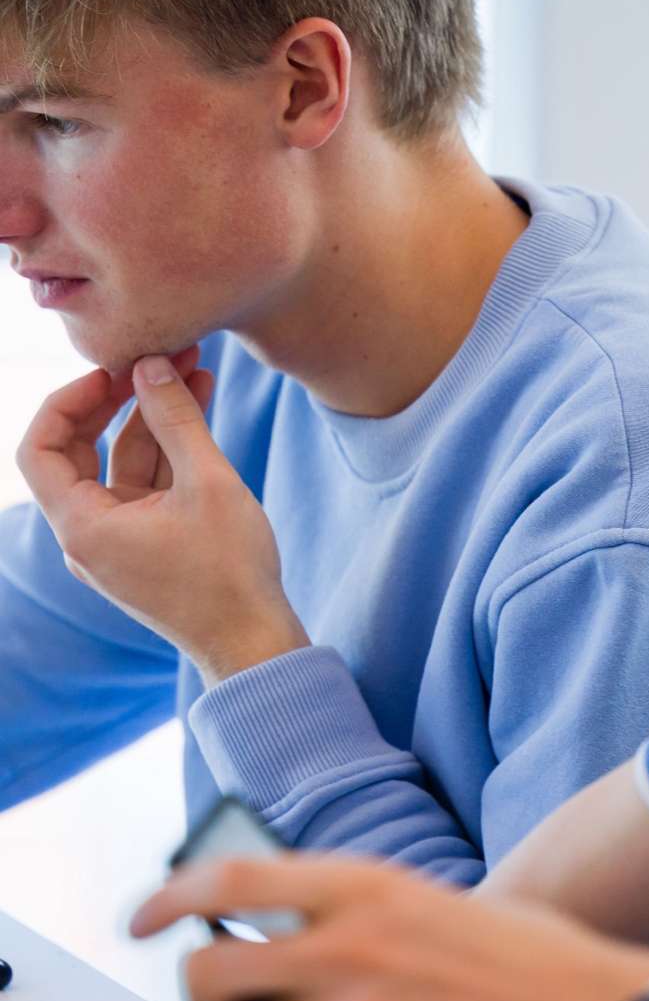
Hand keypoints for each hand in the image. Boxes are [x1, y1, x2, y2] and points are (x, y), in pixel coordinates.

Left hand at [17, 348, 308, 681]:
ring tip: (194, 370)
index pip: (41, 447)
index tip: (115, 371)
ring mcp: (117, 542)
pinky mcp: (146, 545)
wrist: (255, 641)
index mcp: (82, 527)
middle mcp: (88, 535)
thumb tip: (150, 366)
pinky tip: (198, 409)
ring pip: (121, 464)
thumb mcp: (207, 482)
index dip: (70, 399)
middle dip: (118, 400)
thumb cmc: (229, 571)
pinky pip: (145, 487)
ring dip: (153, 419)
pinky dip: (167, 450)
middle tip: (155, 360)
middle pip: (79, 451)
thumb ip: (175, 419)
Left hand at [130, 854, 648, 1000]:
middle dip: (207, 995)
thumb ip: (359, 909)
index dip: (170, 896)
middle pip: (212, 974)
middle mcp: (350, 946)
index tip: (142, 919)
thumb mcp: (434, 901)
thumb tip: (289, 930)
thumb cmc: (528, 958)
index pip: (232, 878)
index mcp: (364, 886)